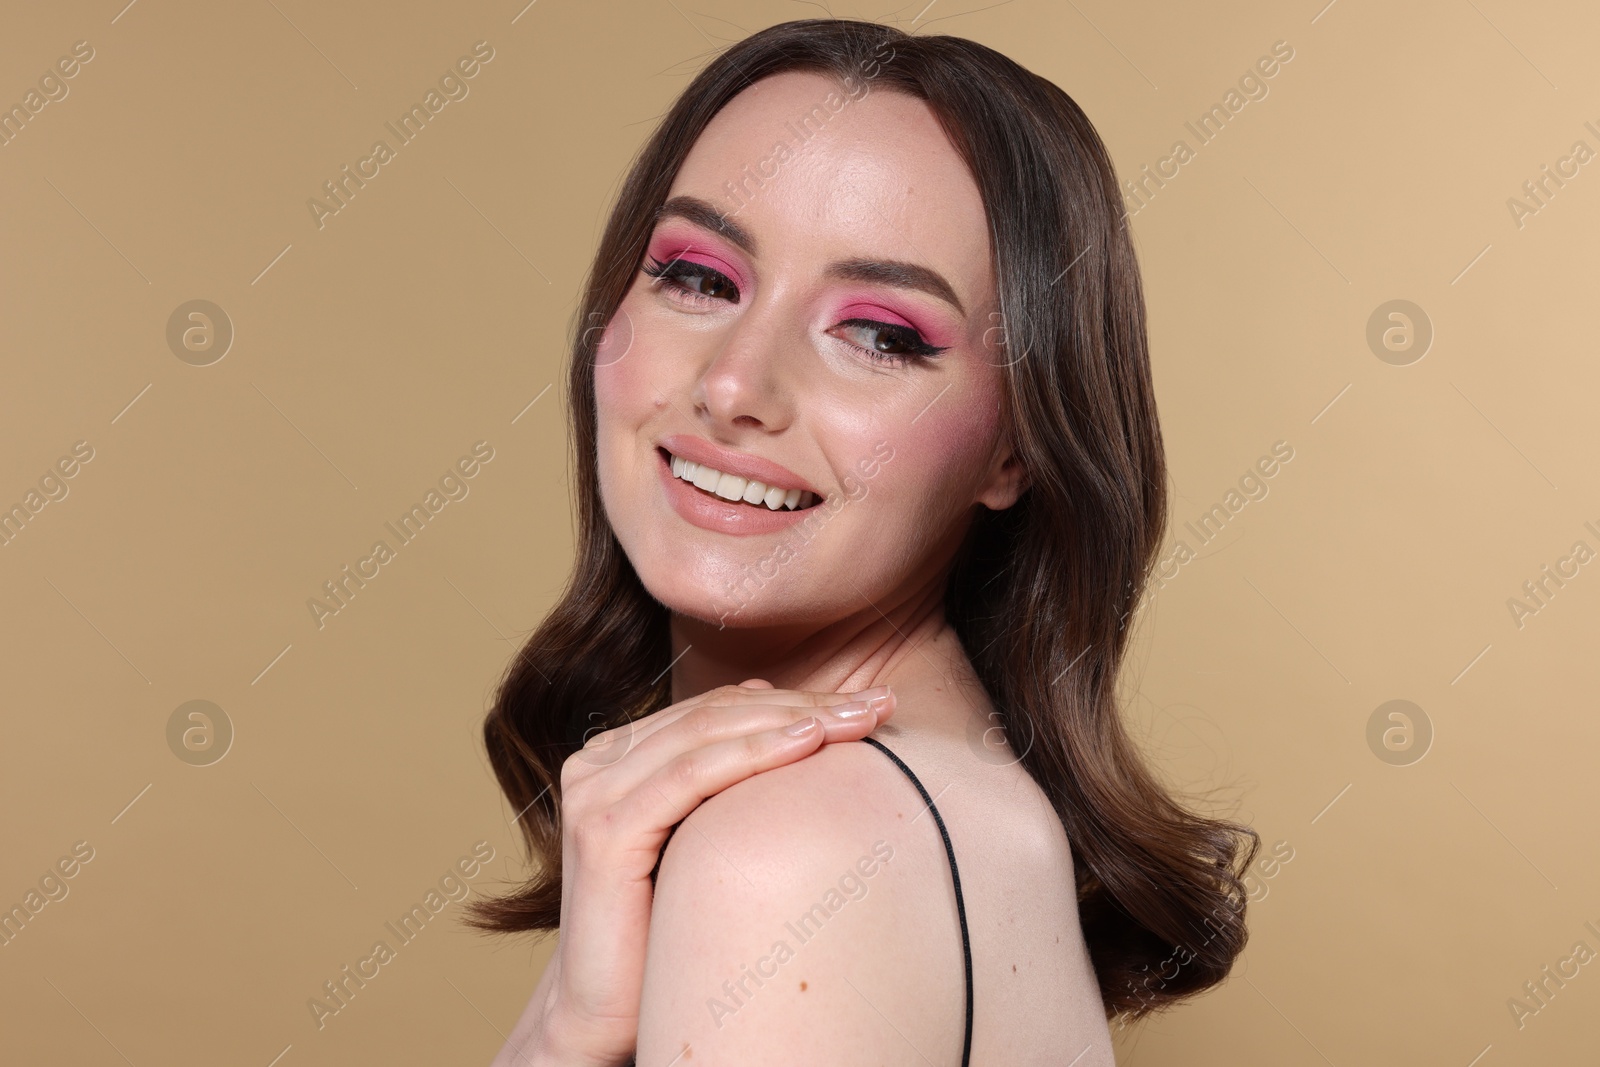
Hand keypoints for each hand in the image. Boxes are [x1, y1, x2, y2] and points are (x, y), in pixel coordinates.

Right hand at [490, 679, 895, 1066]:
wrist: (608, 1015)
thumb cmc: (665, 932)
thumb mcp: (703, 838)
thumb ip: (726, 777)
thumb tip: (779, 710)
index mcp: (618, 756)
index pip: (721, 708)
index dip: (797, 698)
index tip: (871, 701)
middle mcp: (598, 764)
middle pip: (718, 713)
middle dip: (805, 704)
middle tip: (879, 703)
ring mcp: (594, 794)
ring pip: (708, 733)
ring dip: (792, 719)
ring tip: (858, 719)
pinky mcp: (604, 833)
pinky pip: (690, 777)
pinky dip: (753, 754)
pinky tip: (808, 743)